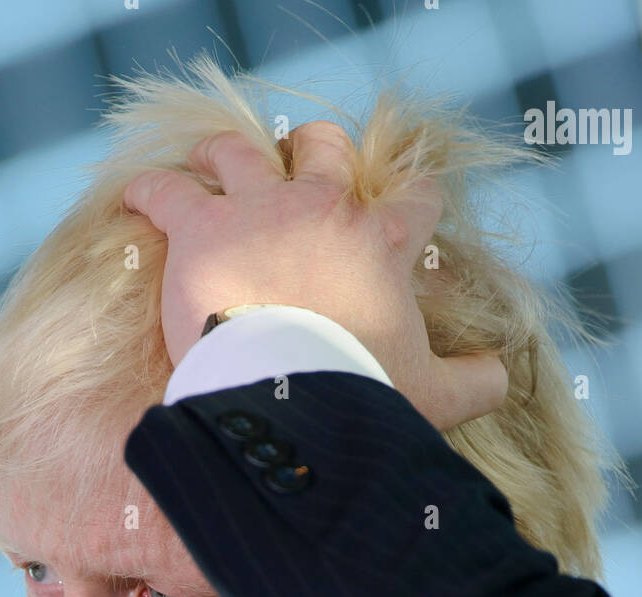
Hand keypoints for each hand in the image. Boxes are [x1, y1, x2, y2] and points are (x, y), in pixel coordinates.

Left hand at [123, 121, 507, 430]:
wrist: (288, 403)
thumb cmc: (361, 397)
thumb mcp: (434, 398)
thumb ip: (475, 383)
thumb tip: (502, 376)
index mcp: (382, 243)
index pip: (413, 198)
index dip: (412, 200)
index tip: (406, 212)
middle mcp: (322, 209)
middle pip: (324, 148)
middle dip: (316, 153)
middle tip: (301, 173)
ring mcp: (257, 211)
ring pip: (240, 151)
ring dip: (226, 155)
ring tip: (213, 165)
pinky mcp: (200, 229)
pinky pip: (167, 190)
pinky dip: (151, 190)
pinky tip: (139, 195)